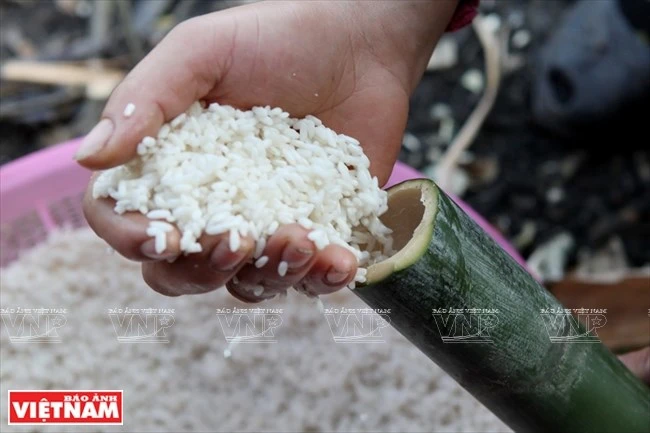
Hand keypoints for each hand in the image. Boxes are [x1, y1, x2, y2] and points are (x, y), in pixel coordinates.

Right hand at [79, 1, 457, 300]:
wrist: (359, 47)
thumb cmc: (275, 40)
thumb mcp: (201, 53)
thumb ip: (145, 100)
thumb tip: (89, 159)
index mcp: (169, 168)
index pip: (124, 220)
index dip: (132, 239)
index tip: (165, 236)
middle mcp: (210, 207)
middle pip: (180, 272)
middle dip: (204, 268)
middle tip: (239, 239)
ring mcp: (264, 226)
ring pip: (246, 284)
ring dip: (271, 274)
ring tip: (305, 237)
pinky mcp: (315, 234)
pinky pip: (309, 279)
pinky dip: (323, 279)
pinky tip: (340, 260)